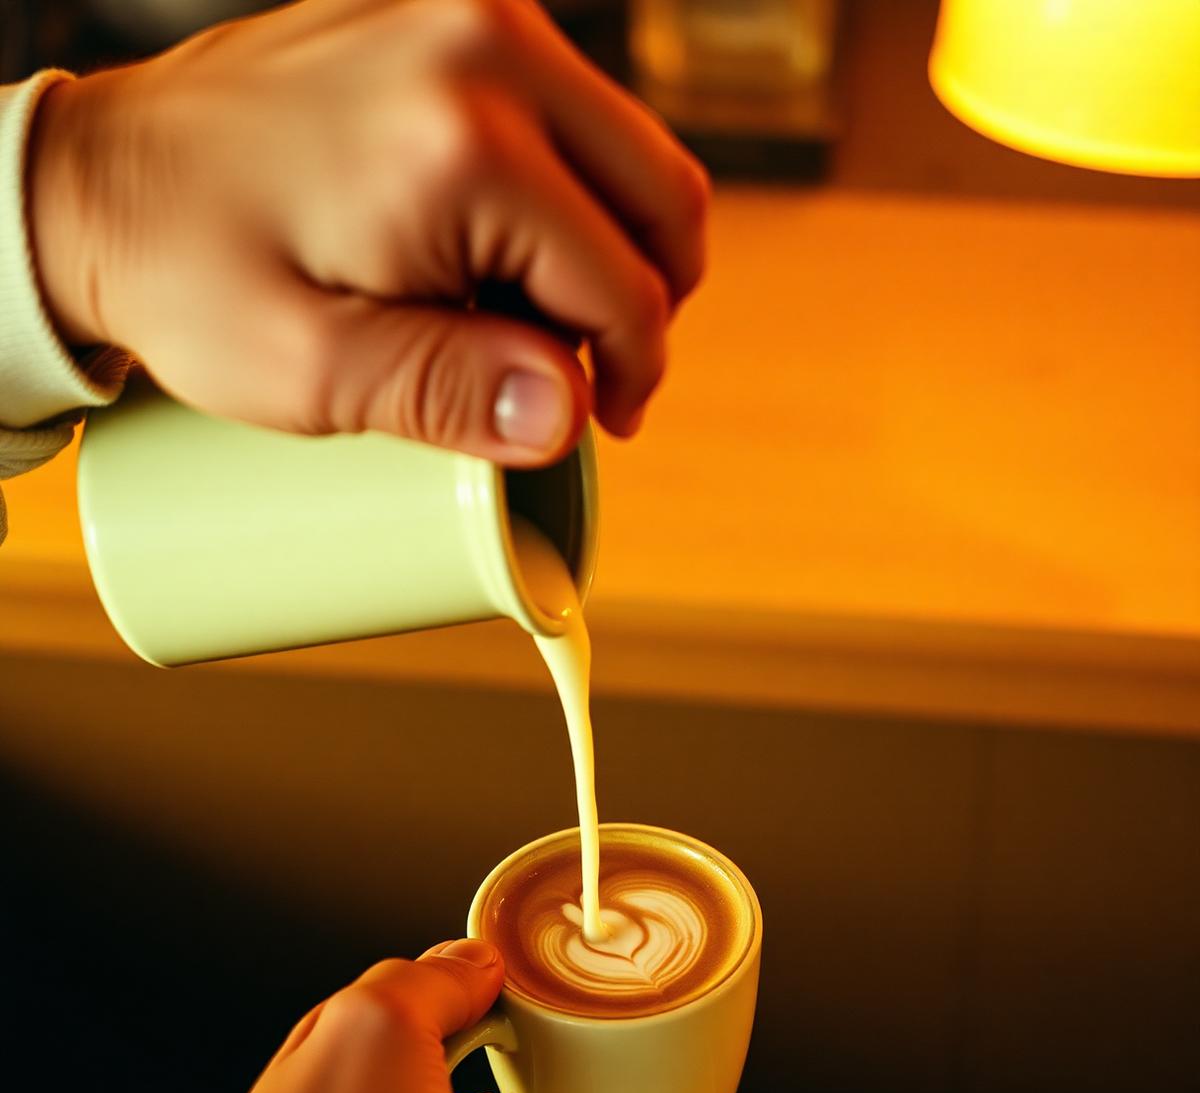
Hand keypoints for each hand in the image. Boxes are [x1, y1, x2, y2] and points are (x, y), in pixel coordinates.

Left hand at [27, 0, 708, 463]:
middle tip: (585, 378)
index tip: (600, 424)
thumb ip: (449, 393)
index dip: (632, 375)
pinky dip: (569, 196)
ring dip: (612, 249)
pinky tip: (501, 254)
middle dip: (644, 306)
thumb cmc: (190, 280)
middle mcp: (485, 46)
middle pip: (662, 195)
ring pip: (631, 151)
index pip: (624, 281)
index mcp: (463, 142)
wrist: (100, 181)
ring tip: (527, 321)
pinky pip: (570, 116)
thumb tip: (571, 414)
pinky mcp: (455, 17)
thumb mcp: (312, 369)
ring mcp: (472, 14)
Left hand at [194, 938, 503, 1092]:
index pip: (418, 977)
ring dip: (481, 1084)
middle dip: (478, 1026)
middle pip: (427, 1035)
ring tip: (525, 1080)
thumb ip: (431, 983)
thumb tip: (474, 958)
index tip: (522, 982)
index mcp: (344, 1028)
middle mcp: (348, 1081)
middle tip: (530, 1029)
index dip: (472, 972)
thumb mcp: (388, 1028)